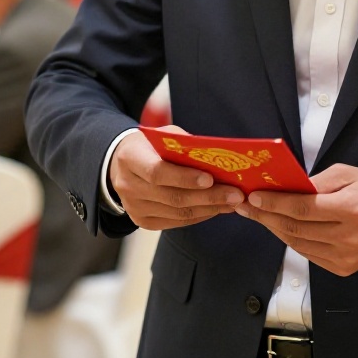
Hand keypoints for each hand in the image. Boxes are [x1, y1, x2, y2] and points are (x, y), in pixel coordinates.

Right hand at [109, 125, 244, 229]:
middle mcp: (128, 186)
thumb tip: (218, 160)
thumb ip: (184, 146)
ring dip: (209, 208)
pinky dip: (199, 215)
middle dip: (208, 197)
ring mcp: (134, 207)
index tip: (210, 178)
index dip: (184, 177)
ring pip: (177, 213)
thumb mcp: (163, 136)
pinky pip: (176, 222)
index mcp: (131, 158)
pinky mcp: (142, 221)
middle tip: (236, 194)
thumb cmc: (150, 146)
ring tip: (233, 202)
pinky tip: (216, 208)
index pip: (157, 172)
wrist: (121, 164)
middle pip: (172, 197)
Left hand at [234, 164, 357, 276]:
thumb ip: (318, 181)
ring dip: (273, 229)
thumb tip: (287, 188)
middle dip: (266, 216)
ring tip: (257, 215)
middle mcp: (348, 238)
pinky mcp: (343, 268)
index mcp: (352, 209)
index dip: (276, 203)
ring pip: (298, 244)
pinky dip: (290, 240)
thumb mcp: (349, 174)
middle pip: (296, 229)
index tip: (254, 196)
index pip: (304, 208)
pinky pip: (308, 254)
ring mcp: (345, 257)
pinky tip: (278, 227)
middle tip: (245, 205)